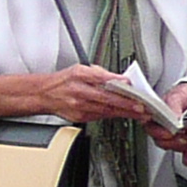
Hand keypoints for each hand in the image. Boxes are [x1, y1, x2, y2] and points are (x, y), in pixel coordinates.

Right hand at [22, 65, 149, 125]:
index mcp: (79, 76)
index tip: (131, 85)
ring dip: (125, 113)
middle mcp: (79, 92)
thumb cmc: (63, 81)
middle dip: (126, 104)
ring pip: (106, 110)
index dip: (117, 83)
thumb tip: (120, 78)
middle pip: (106, 99)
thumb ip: (100, 73)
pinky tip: (125, 115)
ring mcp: (79, 106)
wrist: (44, 95)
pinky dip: (113, 115)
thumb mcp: (80, 69)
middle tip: (142, 107)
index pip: (101, 78)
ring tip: (140, 114)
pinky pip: (101, 116)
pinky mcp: (80, 117)